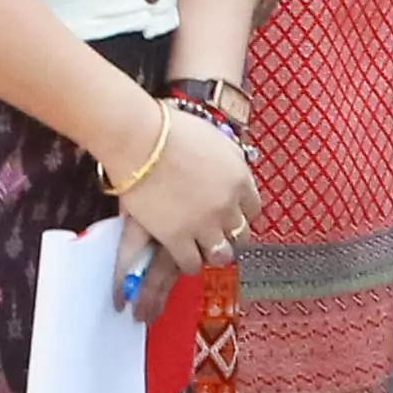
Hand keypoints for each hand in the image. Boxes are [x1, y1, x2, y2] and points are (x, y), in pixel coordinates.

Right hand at [105, 107, 255, 290]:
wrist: (139, 139)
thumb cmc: (169, 130)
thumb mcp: (213, 137)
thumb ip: (228, 160)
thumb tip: (230, 170)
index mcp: (239, 178)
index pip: (254, 209)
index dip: (241, 213)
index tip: (232, 214)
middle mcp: (227, 204)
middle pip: (241, 234)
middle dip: (229, 234)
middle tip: (216, 232)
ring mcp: (204, 224)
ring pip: (221, 254)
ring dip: (212, 252)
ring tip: (201, 248)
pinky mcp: (177, 238)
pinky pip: (191, 263)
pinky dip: (188, 262)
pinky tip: (182, 255)